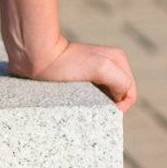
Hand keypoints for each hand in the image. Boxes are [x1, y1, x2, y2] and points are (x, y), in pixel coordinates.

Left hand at [11, 37, 137, 112]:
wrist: (36, 58)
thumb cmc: (66, 63)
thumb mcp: (102, 68)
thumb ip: (121, 81)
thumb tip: (120, 100)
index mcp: (118, 60)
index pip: (130, 93)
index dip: (120, 106)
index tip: (101, 109)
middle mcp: (109, 64)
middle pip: (119, 96)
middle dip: (108, 105)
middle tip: (89, 105)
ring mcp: (94, 72)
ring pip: (105, 97)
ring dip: (97, 104)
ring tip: (81, 102)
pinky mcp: (80, 78)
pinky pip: (91, 96)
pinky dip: (87, 102)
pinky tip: (75, 101)